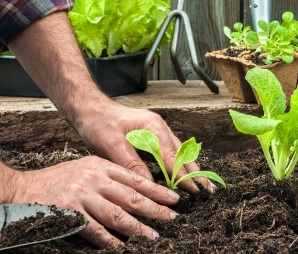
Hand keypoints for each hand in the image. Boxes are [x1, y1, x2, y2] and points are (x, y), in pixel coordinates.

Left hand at [7, 12, 214, 192]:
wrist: (88, 107)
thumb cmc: (98, 122)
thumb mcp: (112, 145)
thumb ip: (132, 164)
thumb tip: (148, 185)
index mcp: (153, 128)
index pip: (173, 157)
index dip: (184, 176)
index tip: (196, 191)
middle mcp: (159, 128)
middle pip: (182, 154)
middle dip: (195, 172)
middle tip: (209, 190)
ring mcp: (156, 130)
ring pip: (178, 152)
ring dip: (189, 168)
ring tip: (201, 184)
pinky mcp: (150, 135)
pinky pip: (169, 151)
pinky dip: (178, 163)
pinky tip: (182, 173)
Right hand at [11, 155, 179, 248]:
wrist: (21, 189)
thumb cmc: (55, 181)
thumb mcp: (84, 169)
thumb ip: (107, 178)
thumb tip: (133, 194)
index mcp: (99, 165)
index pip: (135, 178)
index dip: (156, 190)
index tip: (173, 198)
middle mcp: (93, 178)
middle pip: (131, 196)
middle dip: (155, 208)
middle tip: (172, 218)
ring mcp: (82, 195)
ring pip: (118, 214)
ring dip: (138, 227)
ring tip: (153, 236)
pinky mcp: (70, 212)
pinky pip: (95, 230)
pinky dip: (110, 240)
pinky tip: (121, 246)